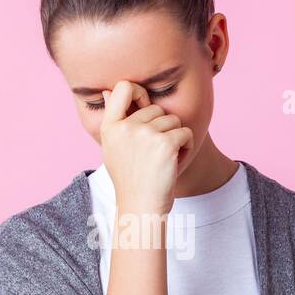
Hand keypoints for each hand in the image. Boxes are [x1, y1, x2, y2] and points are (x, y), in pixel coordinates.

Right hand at [99, 80, 193, 214]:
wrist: (141, 207)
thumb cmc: (129, 180)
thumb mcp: (112, 148)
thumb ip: (114, 120)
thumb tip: (107, 91)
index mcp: (110, 127)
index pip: (123, 88)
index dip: (138, 91)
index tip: (144, 104)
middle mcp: (126, 127)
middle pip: (156, 109)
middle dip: (162, 127)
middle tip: (155, 152)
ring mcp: (145, 134)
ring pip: (173, 120)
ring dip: (175, 138)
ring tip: (164, 159)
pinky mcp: (165, 144)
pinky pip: (186, 132)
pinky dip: (187, 146)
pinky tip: (175, 161)